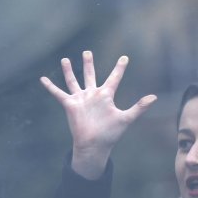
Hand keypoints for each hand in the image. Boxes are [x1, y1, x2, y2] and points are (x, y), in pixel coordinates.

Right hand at [39, 51, 155, 178]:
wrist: (93, 144)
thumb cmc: (110, 134)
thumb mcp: (126, 119)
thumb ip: (139, 107)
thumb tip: (154, 97)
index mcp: (106, 96)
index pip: (114, 78)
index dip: (119, 68)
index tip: (124, 58)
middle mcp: (92, 95)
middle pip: (90, 75)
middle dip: (89, 64)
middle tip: (87, 52)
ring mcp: (80, 99)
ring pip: (73, 81)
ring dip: (69, 71)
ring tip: (65, 59)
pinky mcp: (70, 105)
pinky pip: (58, 93)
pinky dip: (50, 87)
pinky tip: (43, 79)